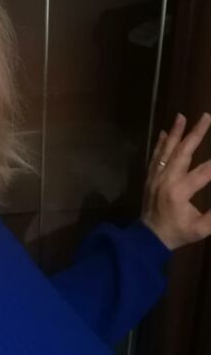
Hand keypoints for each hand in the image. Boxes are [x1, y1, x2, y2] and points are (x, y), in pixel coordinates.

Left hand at [141, 111, 210, 249]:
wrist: (148, 238)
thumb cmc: (177, 233)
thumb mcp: (200, 229)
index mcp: (180, 192)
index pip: (205, 172)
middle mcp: (166, 180)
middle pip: (183, 152)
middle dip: (196, 133)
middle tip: (206, 116)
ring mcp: (156, 178)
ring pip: (166, 150)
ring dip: (175, 132)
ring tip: (182, 116)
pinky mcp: (150, 178)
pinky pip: (155, 156)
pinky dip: (161, 143)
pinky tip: (166, 132)